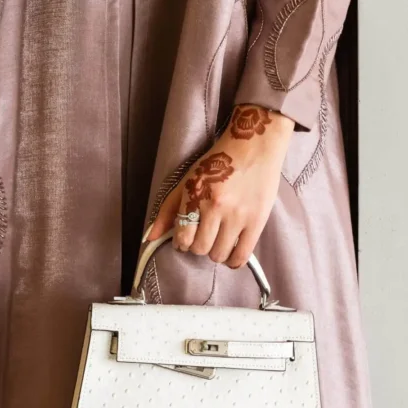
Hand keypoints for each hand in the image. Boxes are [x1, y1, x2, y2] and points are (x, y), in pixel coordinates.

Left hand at [145, 105, 294, 268]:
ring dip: (215, 253)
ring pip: (219, 254)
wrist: (254, 146)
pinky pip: (242, 255)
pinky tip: (231, 256)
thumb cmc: (220, 161)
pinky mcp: (257, 221)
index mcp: (196, 195)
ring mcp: (238, 215)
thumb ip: (168, 209)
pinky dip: (233, 261)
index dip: (182, 242)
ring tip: (218, 242)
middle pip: (200, 248)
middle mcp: (216, 207)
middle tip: (203, 237)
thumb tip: (150, 237)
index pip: (183, 236)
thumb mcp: (188, 179)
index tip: (186, 239)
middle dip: (198, 247)